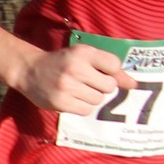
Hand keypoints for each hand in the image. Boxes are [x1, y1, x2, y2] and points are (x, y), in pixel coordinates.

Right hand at [14, 42, 131, 115]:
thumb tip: (134, 85)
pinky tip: (72, 99)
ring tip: (77, 90)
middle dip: (101, 86)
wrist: (29, 70)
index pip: (115, 65)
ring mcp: (66, 86)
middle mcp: (75, 68)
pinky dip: (82, 107)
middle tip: (86, 81)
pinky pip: (86, 110)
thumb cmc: (63, 63)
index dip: (110, 71)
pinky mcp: (60, 102)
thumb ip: (111, 69)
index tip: (99, 70)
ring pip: (98, 100)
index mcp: (83, 52)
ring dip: (91, 97)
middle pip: (109, 86)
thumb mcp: (85, 57)